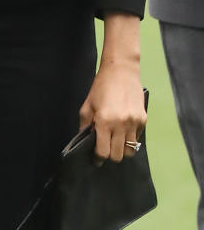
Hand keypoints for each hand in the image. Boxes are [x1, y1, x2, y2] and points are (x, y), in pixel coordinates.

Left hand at [78, 13, 144, 161]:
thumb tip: (85, 143)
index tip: (95, 158)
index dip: (98, 157)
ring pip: (130, 151)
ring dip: (121, 150)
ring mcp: (134, 123)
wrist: (121, 71)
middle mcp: (120, 124)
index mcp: (104, 121)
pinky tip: (123, 131)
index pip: (103, 152)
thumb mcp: (87, 105)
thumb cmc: (100, 87)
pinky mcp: (143, 120)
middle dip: (110, 155)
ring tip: (114, 142)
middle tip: (105, 149)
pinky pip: (137, 139)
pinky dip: (130, 139)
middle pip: (118, 156)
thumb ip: (85, 126)